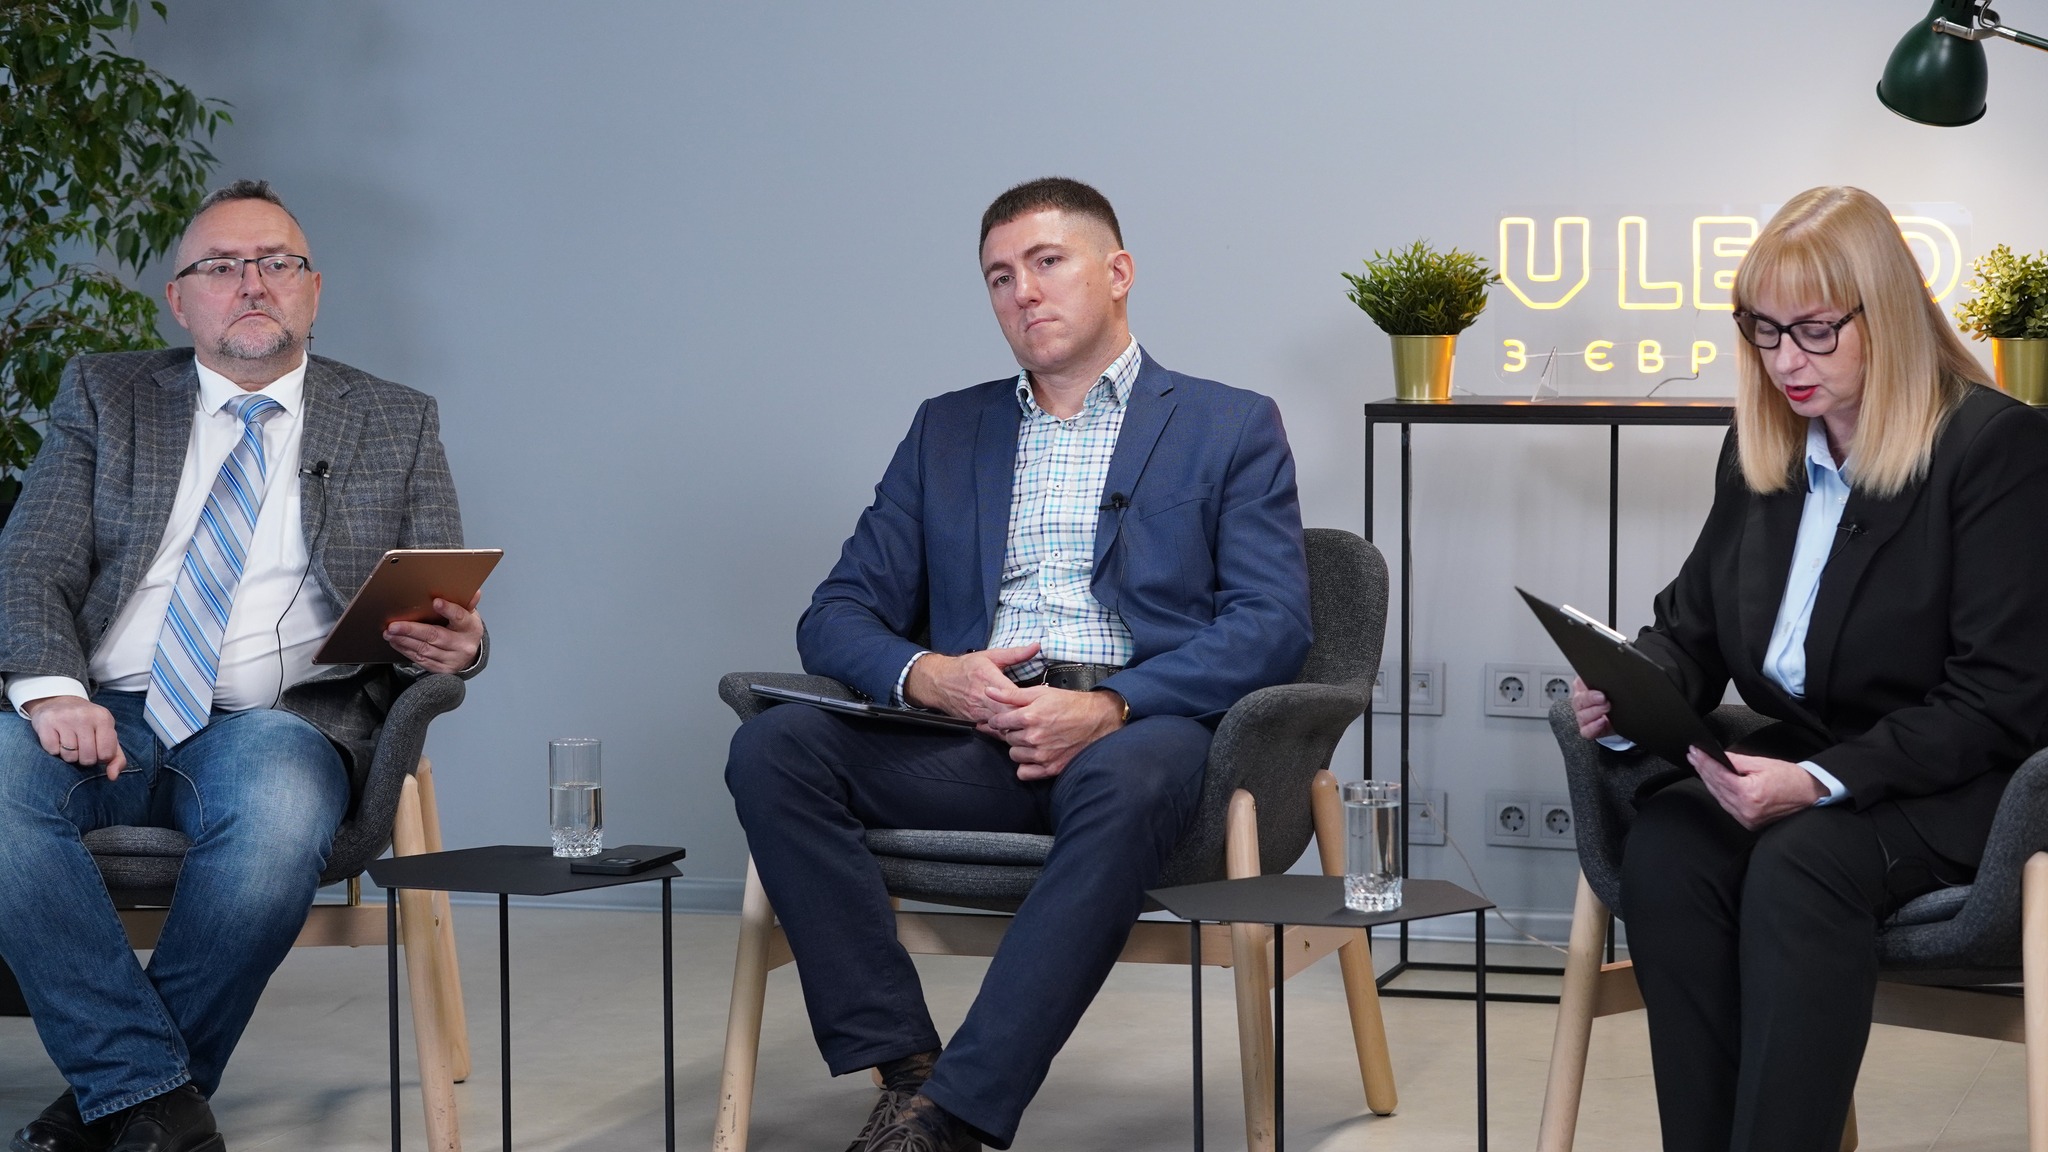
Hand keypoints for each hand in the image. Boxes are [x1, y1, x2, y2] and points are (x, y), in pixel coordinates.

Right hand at [24, 695, 126, 779]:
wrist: (59, 702)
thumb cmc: (88, 724)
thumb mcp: (107, 735)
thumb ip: (116, 757)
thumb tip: (113, 777)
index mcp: (104, 718)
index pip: (106, 754)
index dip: (101, 758)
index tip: (97, 749)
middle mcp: (84, 716)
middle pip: (87, 758)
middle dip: (84, 758)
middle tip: (81, 747)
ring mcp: (64, 718)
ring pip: (69, 757)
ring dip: (69, 756)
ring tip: (69, 742)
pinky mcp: (46, 723)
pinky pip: (52, 751)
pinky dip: (54, 750)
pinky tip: (57, 739)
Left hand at [384, 593, 483, 673]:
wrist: (468, 654)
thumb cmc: (464, 629)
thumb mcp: (469, 614)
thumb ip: (467, 603)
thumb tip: (474, 591)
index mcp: (470, 627)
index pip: (460, 617)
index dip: (448, 610)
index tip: (436, 602)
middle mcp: (463, 645)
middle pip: (435, 636)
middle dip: (412, 630)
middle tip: (394, 625)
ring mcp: (452, 659)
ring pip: (425, 650)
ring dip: (404, 641)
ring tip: (389, 633)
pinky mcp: (442, 669)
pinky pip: (421, 660)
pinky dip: (406, 650)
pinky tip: (396, 642)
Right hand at [903, 643, 1039, 722]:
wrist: (939, 681)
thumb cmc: (965, 668)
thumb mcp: (991, 656)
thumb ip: (1016, 654)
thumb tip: (1036, 646)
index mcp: (989, 680)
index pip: (1012, 695)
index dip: (1027, 701)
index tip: (1040, 703)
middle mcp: (983, 698)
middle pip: (1008, 714)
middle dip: (1023, 718)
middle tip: (1039, 720)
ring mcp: (977, 712)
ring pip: (1000, 726)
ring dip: (1014, 728)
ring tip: (1030, 729)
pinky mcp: (973, 721)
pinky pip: (991, 731)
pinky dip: (1002, 733)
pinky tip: (1013, 733)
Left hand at [979, 684, 1124, 779]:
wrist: (1097, 720)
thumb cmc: (1070, 705)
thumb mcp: (1040, 693)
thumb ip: (1011, 694)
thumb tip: (988, 691)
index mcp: (1029, 717)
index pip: (999, 722)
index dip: (999, 719)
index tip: (1004, 719)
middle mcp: (1034, 737)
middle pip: (1007, 738)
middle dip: (1012, 732)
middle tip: (1024, 727)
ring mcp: (1042, 755)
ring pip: (1014, 755)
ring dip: (1019, 748)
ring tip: (1032, 739)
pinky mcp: (1050, 768)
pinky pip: (1024, 773)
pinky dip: (1026, 766)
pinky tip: (1034, 755)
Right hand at [1571, 677, 1614, 740]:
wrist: (1621, 714)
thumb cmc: (1613, 697)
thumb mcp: (1609, 684)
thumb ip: (1605, 678)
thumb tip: (1608, 672)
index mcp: (1583, 687)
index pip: (1578, 683)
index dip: (1586, 685)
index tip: (1598, 688)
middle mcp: (1581, 701)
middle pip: (1578, 700)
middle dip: (1591, 699)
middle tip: (1603, 698)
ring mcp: (1582, 716)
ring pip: (1582, 715)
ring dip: (1595, 712)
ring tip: (1606, 709)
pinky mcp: (1587, 729)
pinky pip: (1586, 731)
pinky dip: (1593, 727)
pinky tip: (1602, 722)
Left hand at [1686, 746, 1825, 830]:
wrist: (1811, 795)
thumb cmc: (1792, 779)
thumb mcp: (1762, 763)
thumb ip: (1736, 761)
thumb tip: (1718, 756)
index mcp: (1750, 794)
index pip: (1719, 776)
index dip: (1704, 762)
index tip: (1694, 752)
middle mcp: (1747, 810)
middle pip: (1716, 787)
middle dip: (1703, 770)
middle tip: (1693, 756)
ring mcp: (1747, 819)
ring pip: (1719, 798)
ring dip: (1709, 781)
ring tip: (1700, 766)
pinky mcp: (1749, 823)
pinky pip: (1727, 806)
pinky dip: (1720, 793)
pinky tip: (1713, 782)